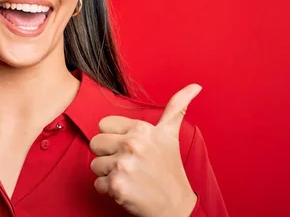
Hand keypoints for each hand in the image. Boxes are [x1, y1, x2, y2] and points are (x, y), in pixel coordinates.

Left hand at [89, 84, 201, 216]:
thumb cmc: (170, 169)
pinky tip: (126, 188)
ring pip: (95, 164)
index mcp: (142, 129)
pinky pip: (97, 183)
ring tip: (128, 176)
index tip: (129, 147)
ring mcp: (124, 165)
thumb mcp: (171, 135)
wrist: (176, 206)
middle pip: (95, 143)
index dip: (114, 137)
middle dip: (108, 155)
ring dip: (108, 173)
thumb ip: (177, 107)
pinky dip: (108, 190)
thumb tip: (195, 85)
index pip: (103, 124)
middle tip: (128, 163)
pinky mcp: (117, 186)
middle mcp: (132, 144)